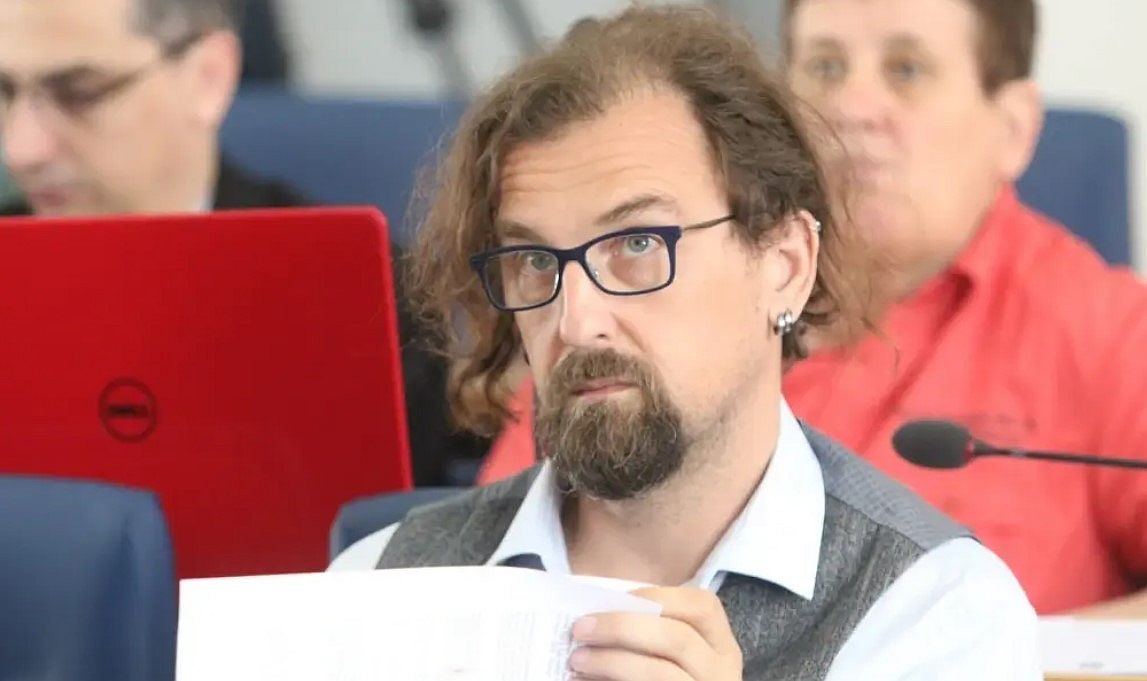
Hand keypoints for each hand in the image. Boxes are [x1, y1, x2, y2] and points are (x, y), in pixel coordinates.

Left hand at [567, 586, 742, 679]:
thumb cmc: (663, 672)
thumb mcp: (670, 649)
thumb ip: (649, 627)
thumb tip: (597, 611)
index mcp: (721, 644)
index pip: (702, 606)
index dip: (657, 597)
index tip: (616, 598)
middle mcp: (721, 671)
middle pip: (676, 638)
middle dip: (622, 627)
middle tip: (580, 628)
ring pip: (660, 672)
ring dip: (612, 661)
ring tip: (577, 659)